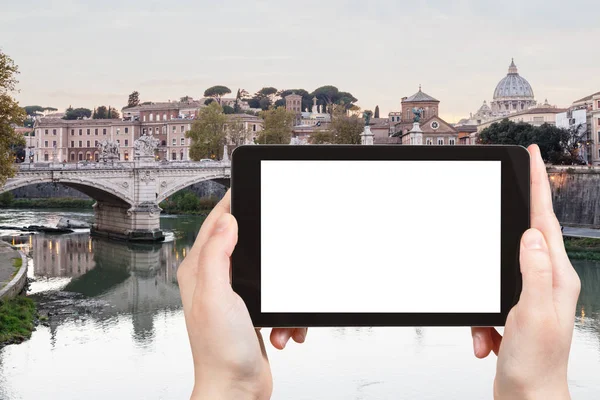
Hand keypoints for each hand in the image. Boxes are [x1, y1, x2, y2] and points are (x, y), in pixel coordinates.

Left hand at [177, 190, 307, 399]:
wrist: (237, 390)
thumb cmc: (220, 352)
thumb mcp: (217, 296)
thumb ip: (217, 254)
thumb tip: (227, 220)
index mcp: (200, 271)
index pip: (214, 224)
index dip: (230, 203)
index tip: (246, 187)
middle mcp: (214, 280)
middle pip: (244, 242)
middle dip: (268, 249)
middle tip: (281, 245)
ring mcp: (234, 295)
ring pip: (267, 271)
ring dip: (282, 292)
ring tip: (279, 318)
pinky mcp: (252, 311)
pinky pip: (277, 297)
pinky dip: (286, 314)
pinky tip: (282, 331)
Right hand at [471, 145, 580, 399]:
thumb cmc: (537, 368)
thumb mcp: (532, 315)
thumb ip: (533, 272)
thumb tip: (530, 235)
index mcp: (556, 278)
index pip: (545, 221)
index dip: (538, 186)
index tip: (532, 157)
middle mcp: (547, 283)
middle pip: (523, 239)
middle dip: (507, 227)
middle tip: (504, 198)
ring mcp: (530, 298)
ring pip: (498, 273)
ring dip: (484, 304)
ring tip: (489, 335)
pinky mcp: (513, 313)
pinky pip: (488, 302)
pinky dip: (480, 322)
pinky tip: (487, 343)